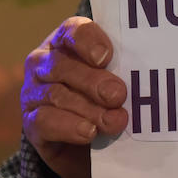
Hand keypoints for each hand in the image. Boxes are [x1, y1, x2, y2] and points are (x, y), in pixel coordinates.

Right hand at [21, 17, 127, 177]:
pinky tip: (88, 132)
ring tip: (115, 122)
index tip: (108, 56)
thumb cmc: (103, 99)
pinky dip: (69, 126)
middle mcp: (44, 62)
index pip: (73, 31)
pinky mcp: (30, 122)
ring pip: (56, 95)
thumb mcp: (114, 80)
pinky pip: (44, 121)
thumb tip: (147, 76)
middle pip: (63, 65)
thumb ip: (122, 72)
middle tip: (118, 95)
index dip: (89, 41)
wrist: (84, 145)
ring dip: (88, 109)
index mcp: (66, 41)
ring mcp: (33, 91)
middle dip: (93, 81)